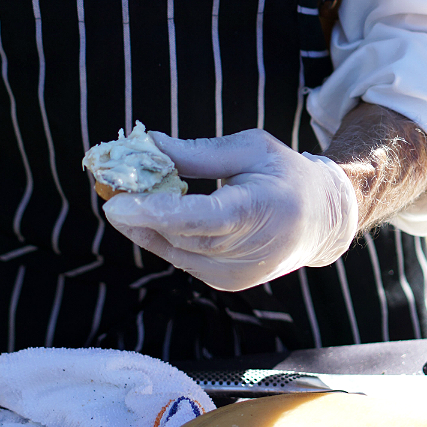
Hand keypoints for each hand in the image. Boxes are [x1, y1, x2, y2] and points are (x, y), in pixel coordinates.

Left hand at [103, 128, 357, 290]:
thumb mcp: (248, 148)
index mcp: (261, 210)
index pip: (202, 218)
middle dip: (137, 212)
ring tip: (115, 194)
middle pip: (181, 236)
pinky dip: (158, 235)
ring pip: (174, 250)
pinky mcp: (225, 282)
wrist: (321, 220)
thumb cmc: (283, 173)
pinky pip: (181, 257)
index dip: (156, 212)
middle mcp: (249, 252)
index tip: (116, 203)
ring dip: (140, 224)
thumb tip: (146, 144)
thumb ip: (197, 153)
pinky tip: (141, 212)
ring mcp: (237, 274)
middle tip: (104, 184)